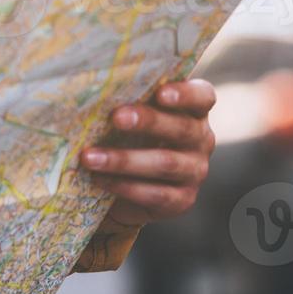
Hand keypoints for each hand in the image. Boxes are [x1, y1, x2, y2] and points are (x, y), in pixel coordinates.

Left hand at [79, 80, 216, 226]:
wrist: (129, 191)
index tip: (161, 93)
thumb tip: (93, 92)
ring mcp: (194, 172)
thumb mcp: (132, 119)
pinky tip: (99, 179)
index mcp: (193, 112)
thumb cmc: (130, 139)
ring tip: (89, 157)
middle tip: (116, 117)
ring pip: (164, 163)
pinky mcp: (182, 200)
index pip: (202, 97)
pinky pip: (155, 194)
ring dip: (123, 159)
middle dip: (148, 122)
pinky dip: (124, 186)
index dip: (185, 94)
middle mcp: (200, 140)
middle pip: (181, 128)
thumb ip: (127, 104)